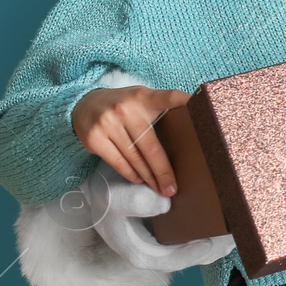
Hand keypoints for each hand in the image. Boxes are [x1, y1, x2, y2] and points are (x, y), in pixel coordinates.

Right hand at [70, 163, 234, 270]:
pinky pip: (195, 236)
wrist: (98, 184)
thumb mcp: (112, 195)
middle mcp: (154, 252)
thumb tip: (165, 204)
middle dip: (216, 248)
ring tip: (241, 229)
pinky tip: (229, 220)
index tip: (214, 242)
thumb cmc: (104, 192)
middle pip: (191, 257)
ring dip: (219, 241)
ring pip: (197, 248)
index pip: (173, 261)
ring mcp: (164, 243)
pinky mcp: (171, 233)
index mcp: (140, 252)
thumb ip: (133, 201)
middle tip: (239, 235)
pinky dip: (212, 231)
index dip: (196, 253)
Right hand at [71, 86, 189, 196]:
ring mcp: (108, 124)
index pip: (168, 98)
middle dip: (163, 171)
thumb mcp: (142, 97)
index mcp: (144, 97)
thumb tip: (193, 123)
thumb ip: (162, 105)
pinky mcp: (95, 139)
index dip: (185, 103)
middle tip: (172, 188)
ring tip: (160, 188)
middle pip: (151, 146)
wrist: (83, 104)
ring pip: (135, 158)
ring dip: (149, 177)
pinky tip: (140, 180)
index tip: (202, 110)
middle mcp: (126, 110)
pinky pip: (118, 162)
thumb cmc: (124, 105)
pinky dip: (131, 174)